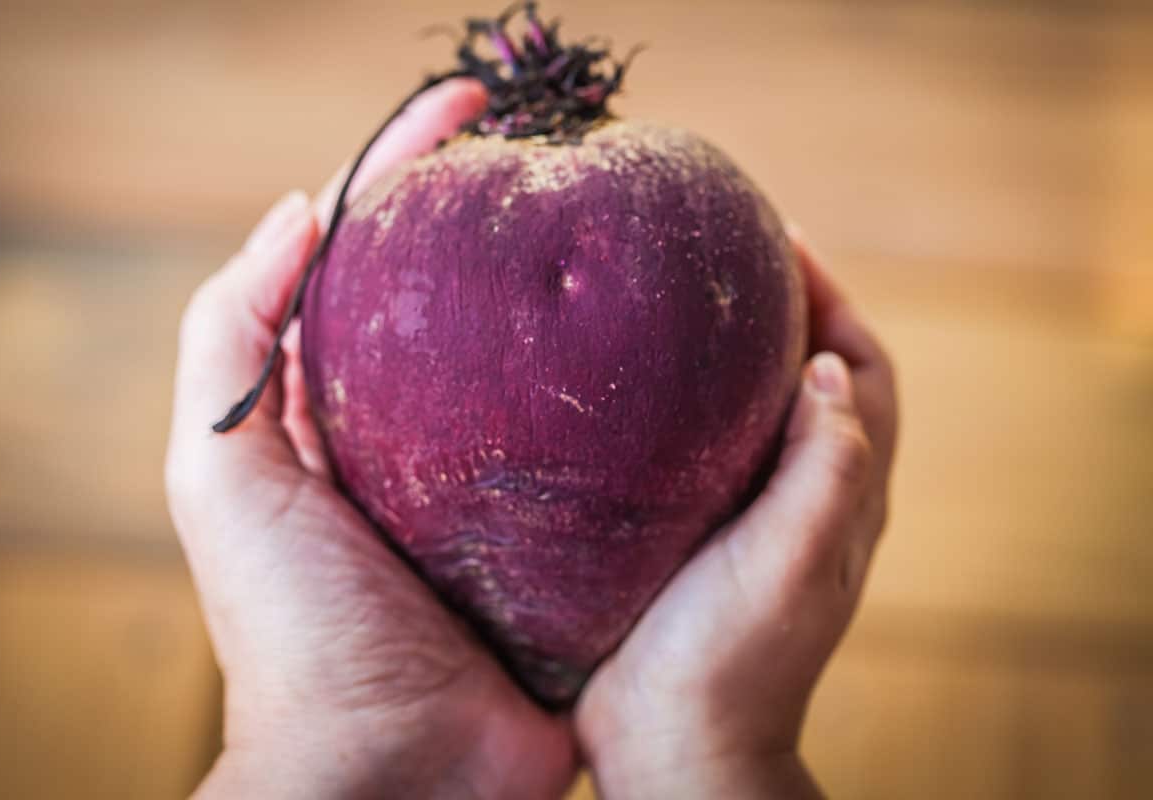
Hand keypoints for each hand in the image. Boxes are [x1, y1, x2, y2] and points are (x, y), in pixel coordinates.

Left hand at [165, 79, 575, 799]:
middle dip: (501, 217)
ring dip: (579, 297)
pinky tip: (674, 345)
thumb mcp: (220, 470)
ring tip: (628, 229)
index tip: (471, 111)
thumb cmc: (299, 629)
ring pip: (545, 364)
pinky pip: (607, 443)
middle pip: (463, 299)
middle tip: (561, 158)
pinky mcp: (568, 534)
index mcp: (340, 411)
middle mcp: (421, 438)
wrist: (397, 774)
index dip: (409, 171)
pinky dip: (636, 390)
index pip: (370, 259)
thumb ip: (230, 336)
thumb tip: (299, 211)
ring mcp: (499, 485)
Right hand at [575, 235, 898, 797]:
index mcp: (842, 497)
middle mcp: (805, 497)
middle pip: (815, 378)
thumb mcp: (790, 561)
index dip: (834, 301)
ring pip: (757, 407)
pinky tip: (631, 381)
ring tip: (679, 295)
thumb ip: (824, 469)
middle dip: (786, 309)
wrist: (669, 740)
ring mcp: (751, 514)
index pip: (862, 373)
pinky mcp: (695, 530)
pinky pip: (702, 444)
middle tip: (726, 252)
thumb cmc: (731, 659)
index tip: (783, 242)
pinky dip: (684, 399)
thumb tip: (829, 369)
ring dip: (735, 348)